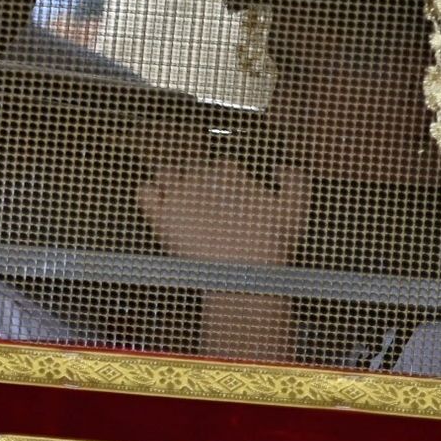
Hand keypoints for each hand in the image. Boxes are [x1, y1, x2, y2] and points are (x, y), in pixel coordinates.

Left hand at [138, 162, 310, 361]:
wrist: (245, 274)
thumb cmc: (272, 242)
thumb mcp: (296, 207)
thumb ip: (294, 181)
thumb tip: (280, 167)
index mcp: (227, 172)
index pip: (220, 166)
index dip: (224, 183)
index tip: (230, 201)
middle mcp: (198, 178)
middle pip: (191, 169)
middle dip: (198, 184)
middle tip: (206, 208)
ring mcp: (176, 195)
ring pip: (165, 174)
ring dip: (171, 184)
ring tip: (181, 205)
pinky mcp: (159, 215)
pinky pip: (144, 192)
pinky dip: (149, 195)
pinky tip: (160, 207)